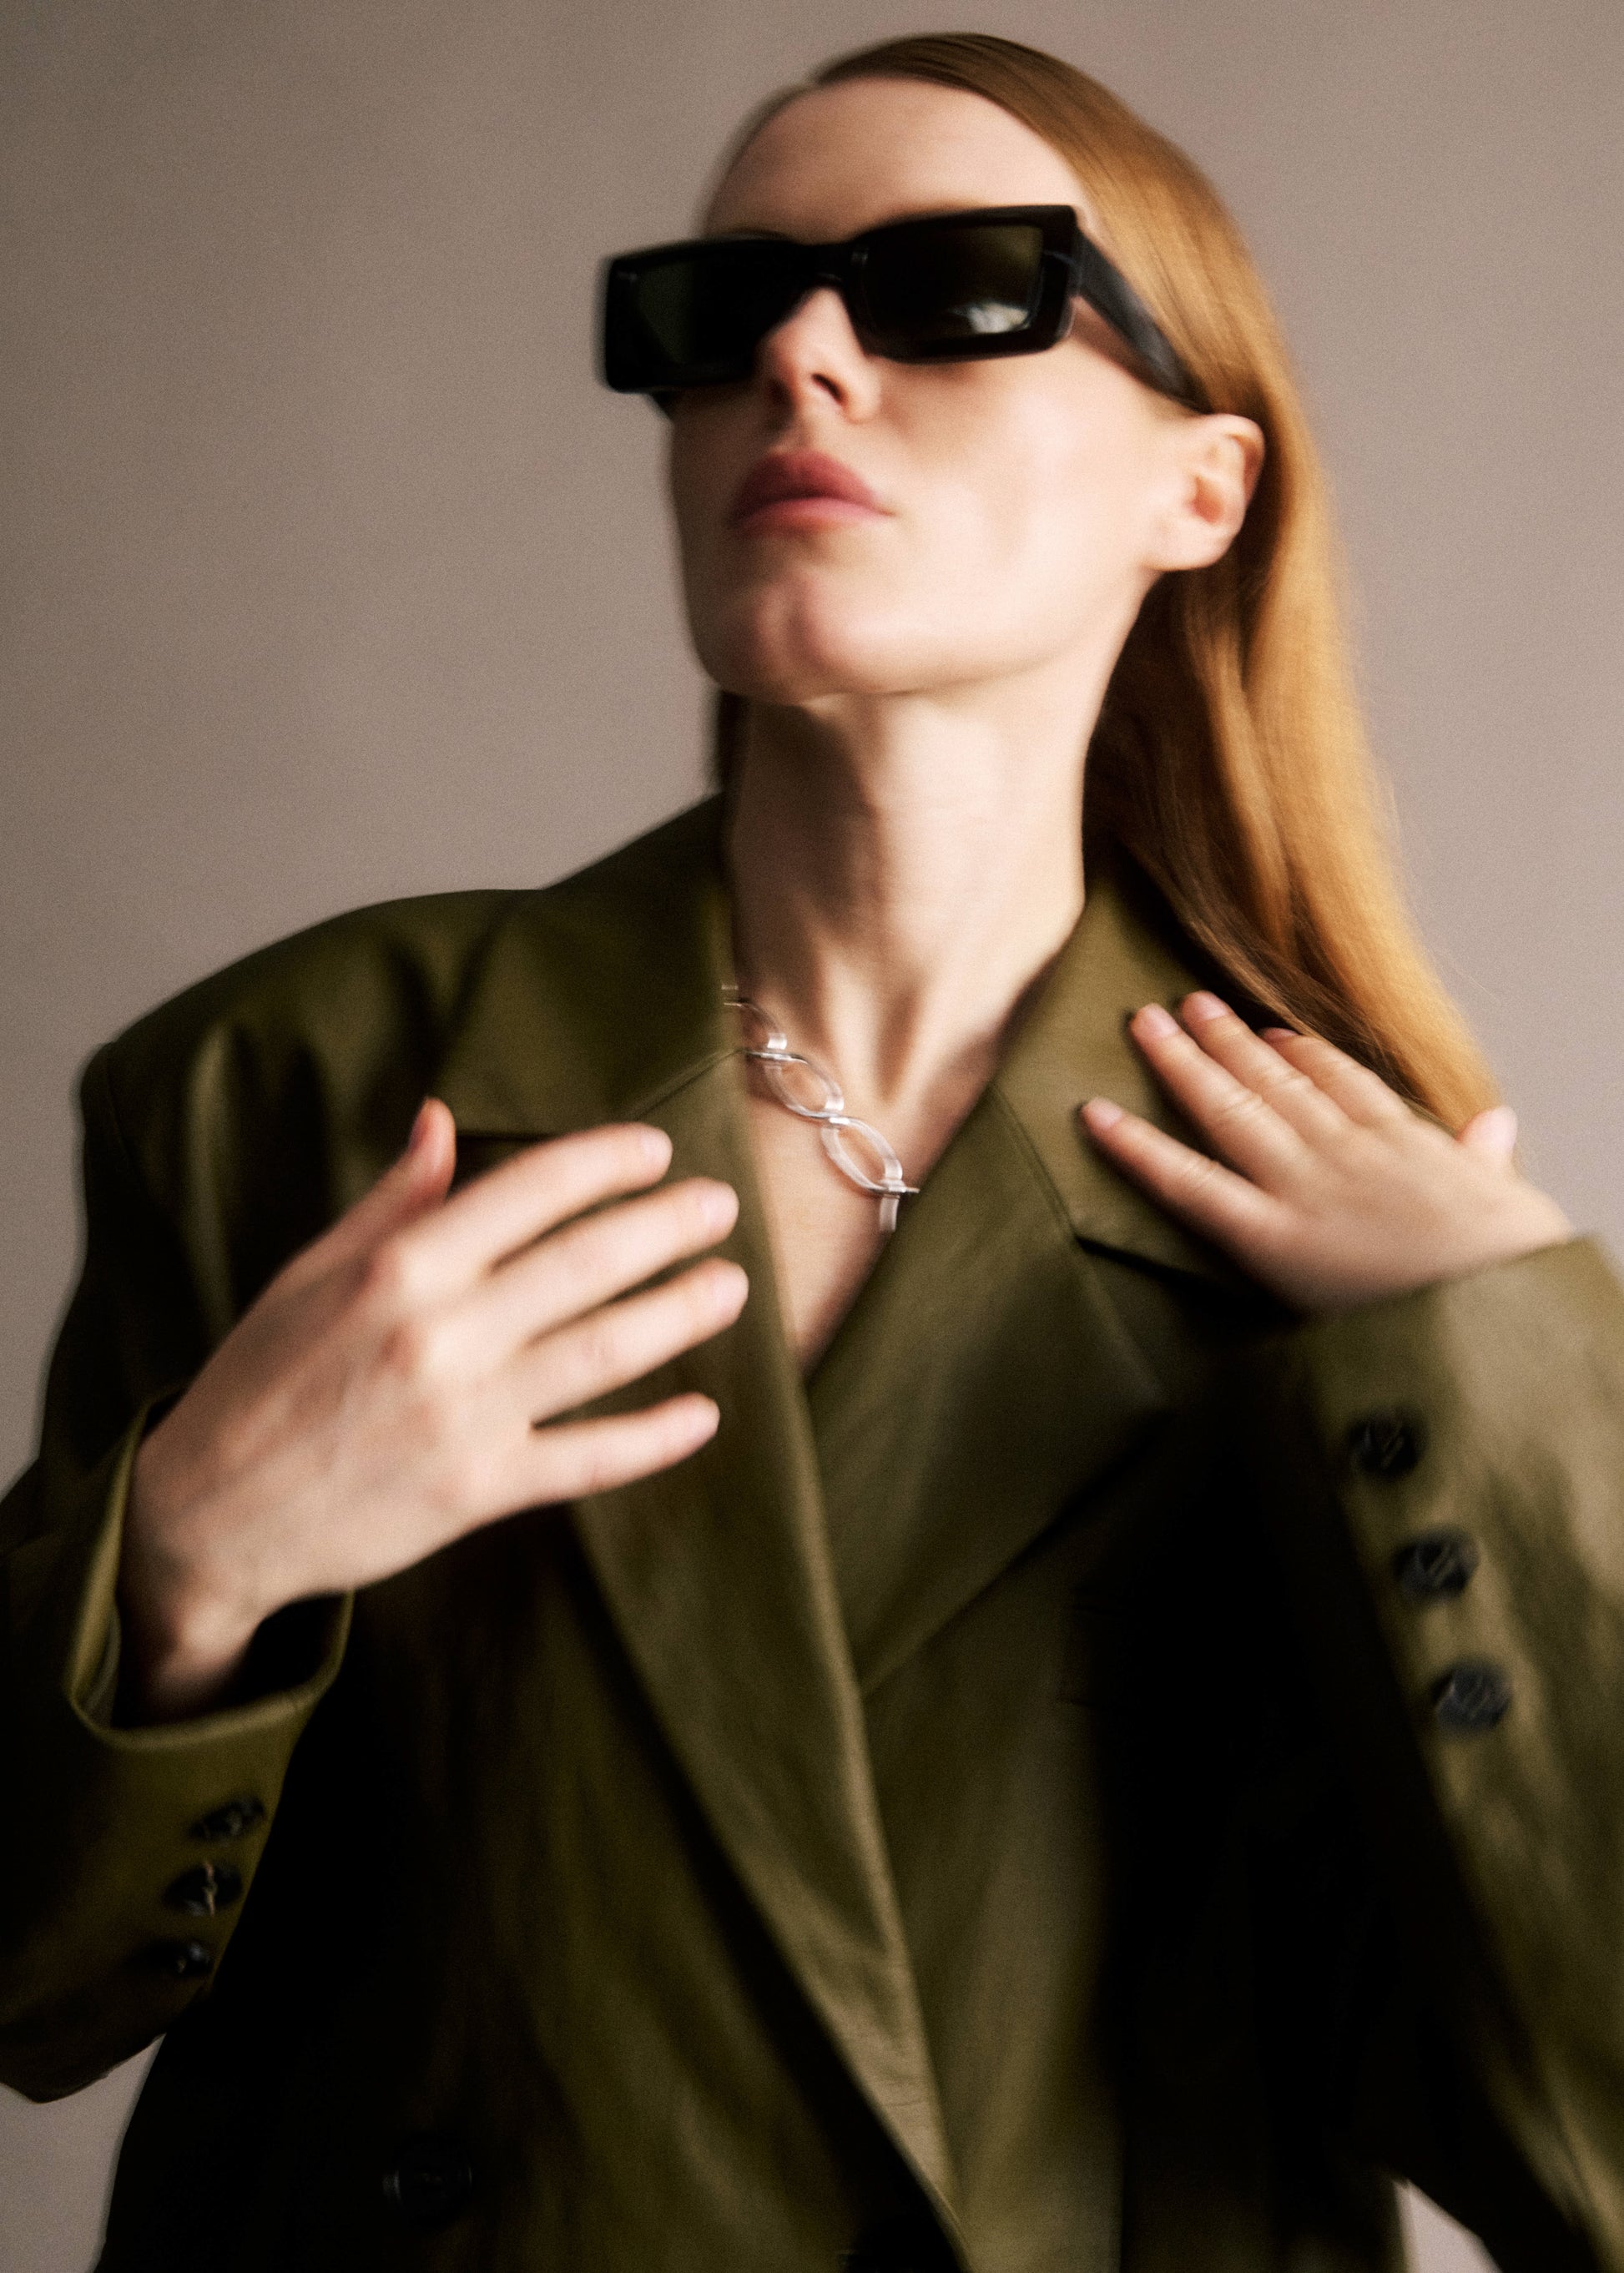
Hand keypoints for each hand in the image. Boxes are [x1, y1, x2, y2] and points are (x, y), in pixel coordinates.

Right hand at [121, 1101, 746, 1719]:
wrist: (210, 1514)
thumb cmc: (260, 1379)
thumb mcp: (309, 1273)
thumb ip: (390, 1201)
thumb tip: (441, 1119)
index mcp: (397, 1266)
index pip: (529, 1191)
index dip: (604, 1163)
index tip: (654, 1149)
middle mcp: (439, 1333)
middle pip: (585, 1262)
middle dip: (667, 1226)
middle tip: (721, 1205)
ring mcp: (464, 1414)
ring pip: (603, 1350)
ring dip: (680, 1313)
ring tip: (732, 1286)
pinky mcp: (477, 1489)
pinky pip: (586, 1458)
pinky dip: (653, 1438)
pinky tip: (705, 1414)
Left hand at [1079, 991, 1570, 1313]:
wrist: (1499, 1312)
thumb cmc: (1512, 1271)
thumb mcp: (1509, 1202)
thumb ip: (1484, 1159)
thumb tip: (1494, 1126)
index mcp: (1404, 1142)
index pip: (1343, 1083)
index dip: (1304, 1054)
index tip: (1276, 1032)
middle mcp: (1346, 1152)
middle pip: (1275, 1080)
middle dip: (1226, 1039)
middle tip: (1185, 1003)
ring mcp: (1303, 1188)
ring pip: (1230, 1108)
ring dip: (1184, 1062)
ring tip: (1144, 1023)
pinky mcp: (1267, 1235)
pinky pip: (1189, 1183)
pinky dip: (1139, 1148)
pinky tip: (1096, 1118)